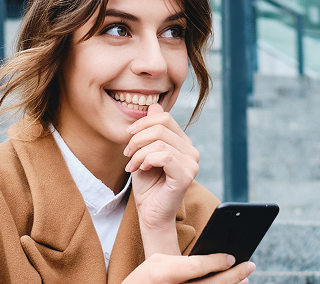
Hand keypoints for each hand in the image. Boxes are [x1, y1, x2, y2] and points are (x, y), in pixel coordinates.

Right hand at [121, 253, 255, 283]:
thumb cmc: (145, 280)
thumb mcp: (156, 263)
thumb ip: (181, 261)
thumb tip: (210, 262)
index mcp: (163, 274)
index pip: (197, 266)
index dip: (217, 261)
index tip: (231, 257)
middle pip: (213, 283)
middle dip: (235, 274)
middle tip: (250, 265)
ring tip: (244, 278)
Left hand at [124, 102, 199, 233]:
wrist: (150, 213)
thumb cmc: (147, 185)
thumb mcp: (144, 152)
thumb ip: (150, 130)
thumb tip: (154, 106)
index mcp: (183, 143)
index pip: (164, 118)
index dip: (142, 123)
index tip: (128, 138)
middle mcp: (192, 151)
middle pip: (161, 127)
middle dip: (137, 138)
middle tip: (127, 154)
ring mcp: (192, 163)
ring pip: (159, 142)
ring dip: (138, 153)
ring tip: (131, 165)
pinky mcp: (187, 175)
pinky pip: (163, 156)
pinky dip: (146, 160)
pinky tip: (142, 169)